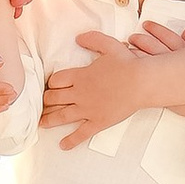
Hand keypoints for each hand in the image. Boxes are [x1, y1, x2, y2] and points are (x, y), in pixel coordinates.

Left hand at [40, 23, 184, 149]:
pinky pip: (81, 133)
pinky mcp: (98, 122)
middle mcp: (79, 93)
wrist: (142, 82)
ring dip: (49, 120)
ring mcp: (88, 109)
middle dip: (47, 100)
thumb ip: (92, 39)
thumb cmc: (127, 63)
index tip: (50, 85)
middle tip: (44, 103)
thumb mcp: (109, 45)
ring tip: (42, 124)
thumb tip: (78, 38)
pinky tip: (62, 146)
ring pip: (62, 116)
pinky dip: (71, 140)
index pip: (56, 80)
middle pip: (54, 98)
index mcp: (80, 76)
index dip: (51, 82)